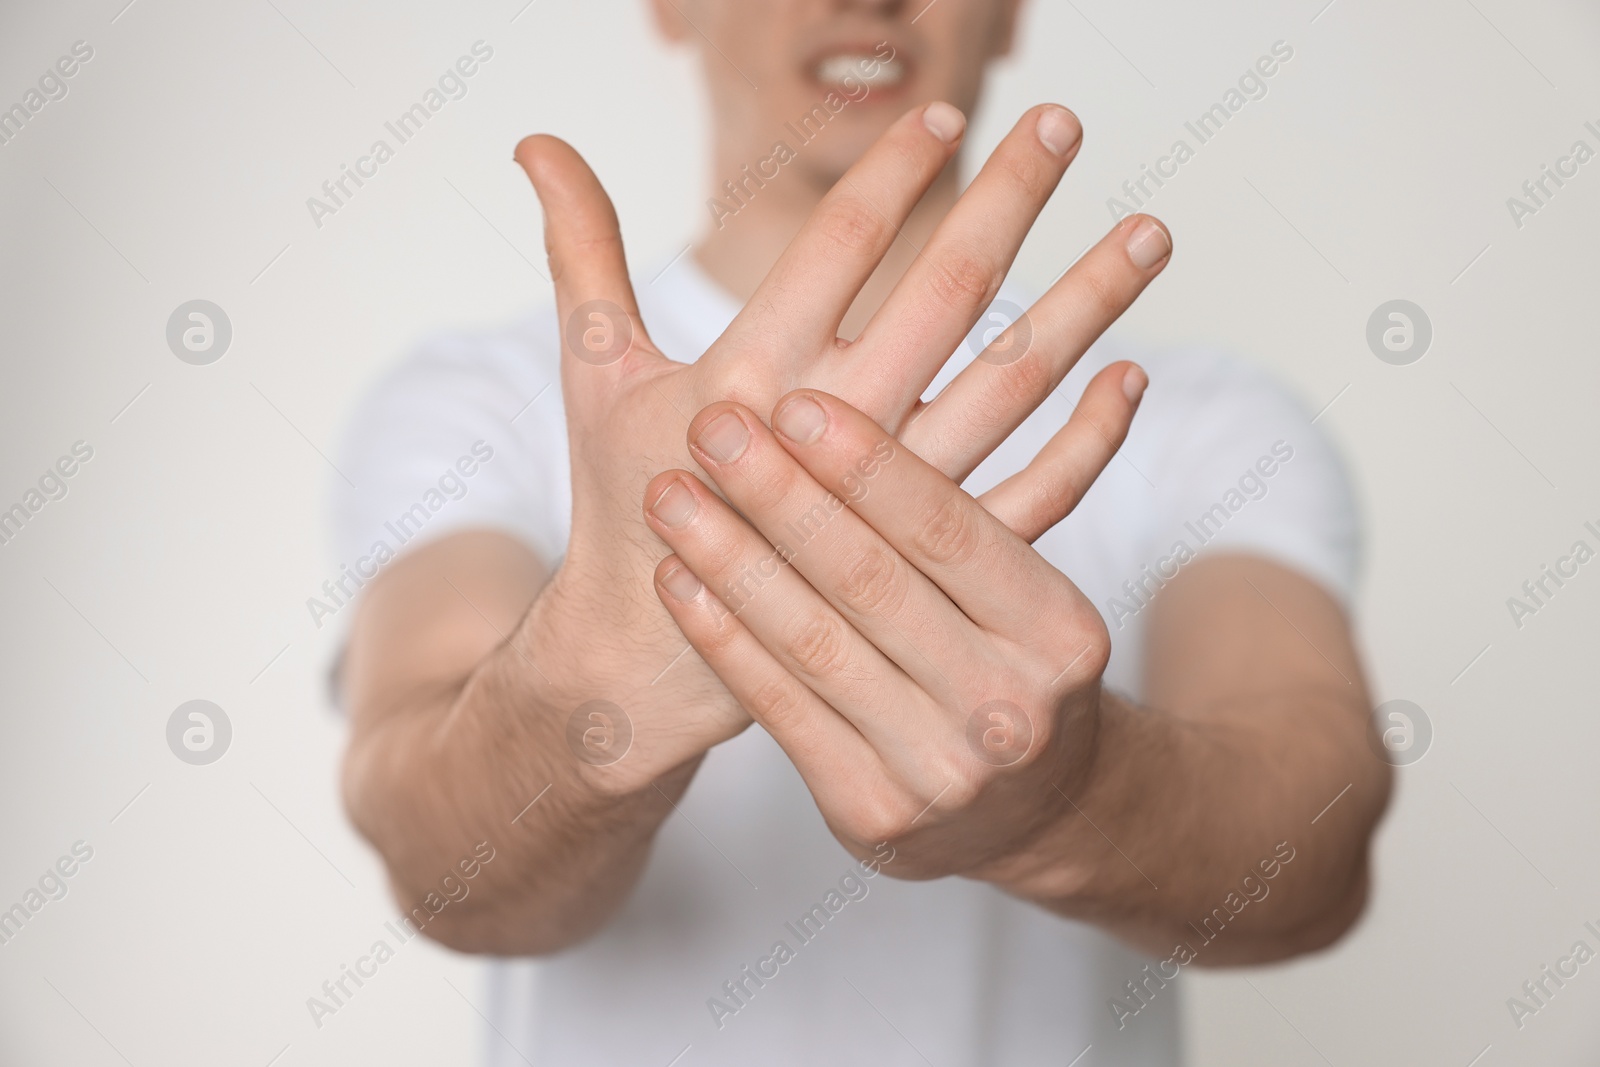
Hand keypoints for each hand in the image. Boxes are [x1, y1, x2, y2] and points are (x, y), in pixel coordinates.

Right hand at [514, 102, 1169, 791]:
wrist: (655, 652)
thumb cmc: (625, 498)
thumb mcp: (596, 373)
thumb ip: (582, 250)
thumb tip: (533, 141)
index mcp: (747, 376)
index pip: (838, 247)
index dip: (892, 172)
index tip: (943, 116)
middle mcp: (831, 432)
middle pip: (945, 293)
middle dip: (1008, 199)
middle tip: (1062, 121)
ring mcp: (893, 504)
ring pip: (1012, 386)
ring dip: (1086, 305)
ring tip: (1152, 234)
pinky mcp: (932, 566)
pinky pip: (1032, 497)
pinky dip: (1091, 442)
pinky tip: (1134, 378)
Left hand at [642, 373, 1143, 879]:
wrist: (1035, 813)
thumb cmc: (1011, 670)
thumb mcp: (1033, 597)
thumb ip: (976, 514)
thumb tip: (982, 343)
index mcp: (1059, 630)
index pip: (946, 528)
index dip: (864, 463)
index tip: (792, 403)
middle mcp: (1007, 706)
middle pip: (871, 580)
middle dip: (780, 496)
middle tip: (711, 426)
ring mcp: (939, 772)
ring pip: (814, 643)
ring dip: (732, 559)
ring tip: (671, 494)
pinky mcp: (870, 813)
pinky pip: (781, 707)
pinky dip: (725, 638)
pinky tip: (680, 582)